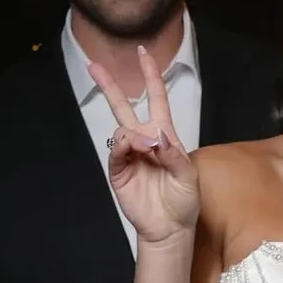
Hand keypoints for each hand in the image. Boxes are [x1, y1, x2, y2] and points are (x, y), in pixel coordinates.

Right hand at [88, 47, 197, 242]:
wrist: (170, 228)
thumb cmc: (183, 200)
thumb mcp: (189, 176)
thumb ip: (174, 154)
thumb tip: (155, 136)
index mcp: (165, 135)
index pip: (156, 99)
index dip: (151, 76)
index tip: (143, 54)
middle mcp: (144, 141)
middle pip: (123, 106)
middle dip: (109, 85)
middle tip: (93, 65)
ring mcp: (130, 156)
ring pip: (122, 130)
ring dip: (134, 134)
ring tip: (149, 149)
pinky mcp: (119, 172)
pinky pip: (116, 152)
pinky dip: (123, 146)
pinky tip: (133, 148)